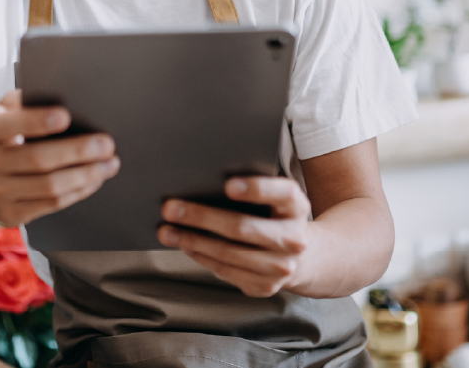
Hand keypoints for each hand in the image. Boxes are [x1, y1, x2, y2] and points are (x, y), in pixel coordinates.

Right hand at [0, 90, 119, 226]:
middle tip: (106, 144)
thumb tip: (64, 94)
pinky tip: (95, 180)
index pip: (10, 125)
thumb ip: (24, 102)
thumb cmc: (0, 138)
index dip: (37, 121)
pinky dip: (78, 191)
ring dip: (85, 175)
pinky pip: (52, 204)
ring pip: (49, 186)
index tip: (66, 116)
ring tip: (110, 164)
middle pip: (38, 159)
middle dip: (77, 151)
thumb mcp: (2, 114)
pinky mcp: (11, 214)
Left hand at [158, 177, 311, 297]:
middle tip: (169, 208)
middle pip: (242, 227)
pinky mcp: (265, 286)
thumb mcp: (273, 198)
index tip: (228, 186)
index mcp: (296, 206)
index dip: (256, 189)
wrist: (302, 256)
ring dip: (192, 240)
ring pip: (228, 253)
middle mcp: (294, 238)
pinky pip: (225, 270)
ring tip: (166, 230)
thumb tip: (198, 183)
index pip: (282, 193)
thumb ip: (249, 188)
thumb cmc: (273, 216)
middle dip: (201, 216)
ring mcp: (281, 267)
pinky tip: (185, 245)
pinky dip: (201, 256)